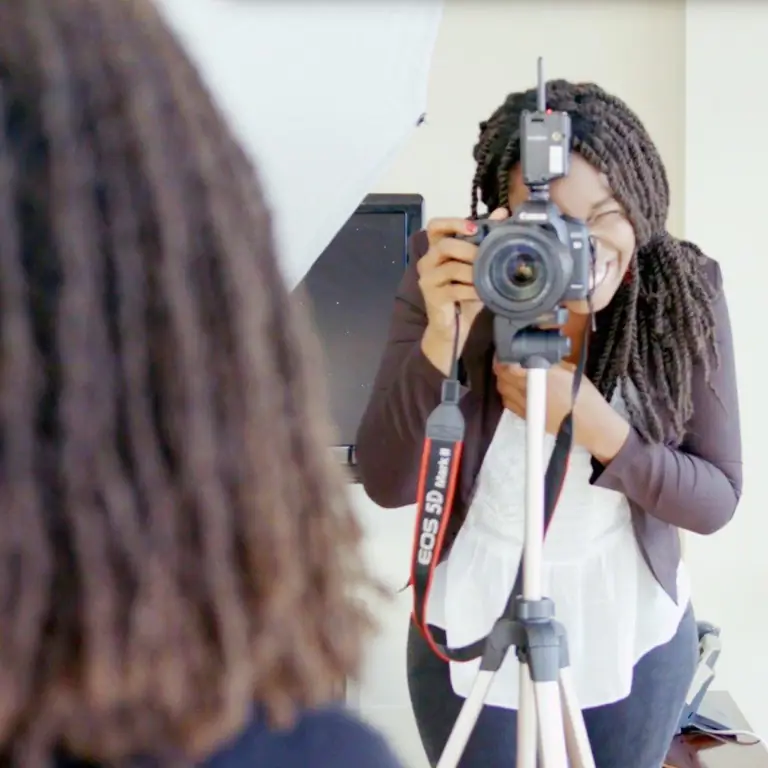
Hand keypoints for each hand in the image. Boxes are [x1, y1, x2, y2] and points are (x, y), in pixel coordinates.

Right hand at [418, 208, 507, 374]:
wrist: (454, 327)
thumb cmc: (465, 294)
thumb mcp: (477, 266)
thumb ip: (485, 240)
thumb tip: (502, 213)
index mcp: (436, 250)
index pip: (435, 226)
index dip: (452, 222)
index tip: (473, 227)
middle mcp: (427, 262)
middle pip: (444, 245)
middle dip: (469, 249)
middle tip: (487, 256)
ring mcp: (428, 280)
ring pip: (451, 268)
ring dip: (474, 272)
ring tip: (488, 277)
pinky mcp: (433, 297)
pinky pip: (455, 289)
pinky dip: (473, 290)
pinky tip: (483, 293)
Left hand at [493, 360, 630, 463]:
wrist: (591, 425)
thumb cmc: (585, 396)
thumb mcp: (570, 371)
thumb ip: (550, 363)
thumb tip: (536, 356)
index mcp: (542, 377)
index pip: (510, 368)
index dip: (503, 359)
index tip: (504, 351)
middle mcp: (530, 392)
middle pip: (502, 378)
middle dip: (500, 368)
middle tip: (505, 360)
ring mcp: (526, 407)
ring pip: (503, 391)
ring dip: (502, 381)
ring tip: (509, 374)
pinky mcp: (528, 418)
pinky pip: (509, 403)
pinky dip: (507, 394)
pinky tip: (514, 390)